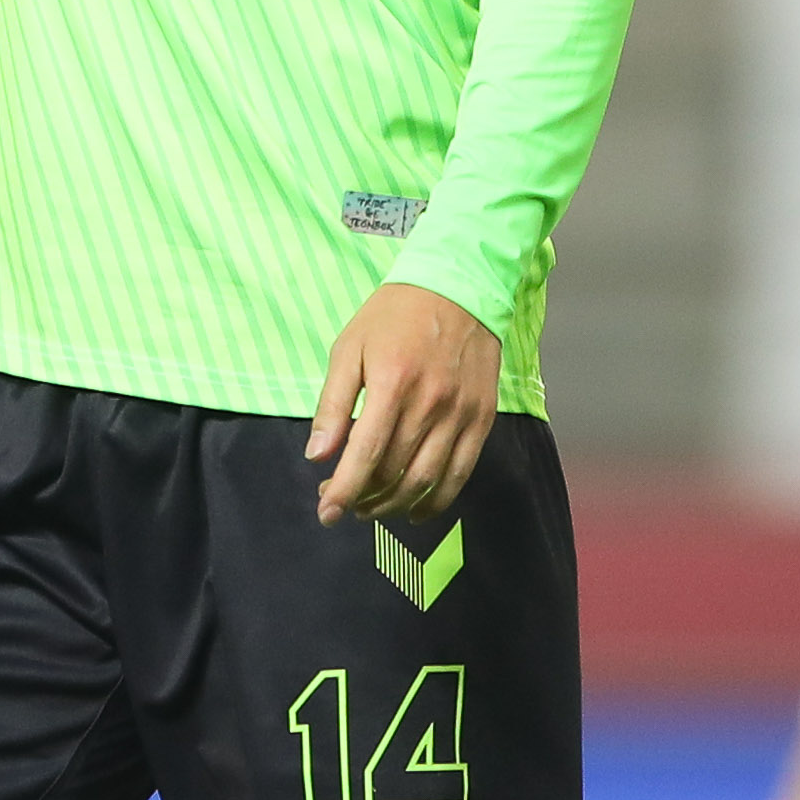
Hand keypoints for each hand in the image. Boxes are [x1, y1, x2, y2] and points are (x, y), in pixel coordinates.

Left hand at [307, 282, 500, 527]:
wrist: (460, 286)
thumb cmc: (394, 315)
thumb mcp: (350, 347)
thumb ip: (332, 403)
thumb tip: (317, 455)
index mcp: (391, 382)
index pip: (365, 453)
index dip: (344, 490)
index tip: (325, 513)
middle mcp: (429, 403)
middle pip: (393, 471)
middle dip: (363, 498)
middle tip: (342, 502)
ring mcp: (460, 413)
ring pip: (425, 479)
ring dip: (394, 504)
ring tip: (371, 509)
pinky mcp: (481, 418)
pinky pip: (460, 473)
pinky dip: (438, 500)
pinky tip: (415, 511)